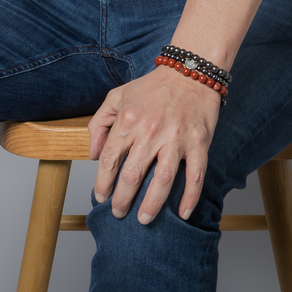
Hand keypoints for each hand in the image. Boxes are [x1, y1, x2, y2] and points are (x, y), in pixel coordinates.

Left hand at [88, 67, 220, 222]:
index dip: (103, 183)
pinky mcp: (198, 143)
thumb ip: (99, 123)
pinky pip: (195, 175)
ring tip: (144, 219)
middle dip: (122, 200)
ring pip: (162, 180)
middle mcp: (150, 131)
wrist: (189, 72)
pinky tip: (183, 213)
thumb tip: (93, 154)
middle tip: (118, 213)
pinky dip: (191, 196)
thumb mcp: (116, 97)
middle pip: (132, 175)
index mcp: (128, 120)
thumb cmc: (152, 87)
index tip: (101, 197)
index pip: (110, 160)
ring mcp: (176, 138)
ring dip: (151, 204)